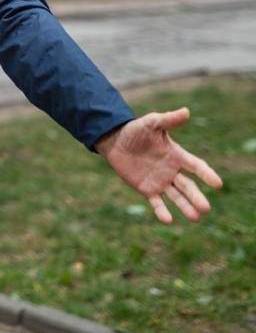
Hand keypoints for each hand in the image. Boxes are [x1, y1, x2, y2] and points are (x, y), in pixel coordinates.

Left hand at [95, 108, 223, 222]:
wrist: (115, 141)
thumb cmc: (135, 131)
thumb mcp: (151, 123)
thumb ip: (167, 119)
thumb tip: (186, 111)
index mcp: (177, 155)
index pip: (195, 166)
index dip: (206, 174)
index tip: (217, 184)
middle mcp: (172, 171)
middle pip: (188, 186)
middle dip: (196, 197)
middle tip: (206, 208)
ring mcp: (160, 182)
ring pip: (176, 197)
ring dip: (186, 207)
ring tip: (196, 218)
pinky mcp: (147, 189)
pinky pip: (156, 202)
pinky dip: (162, 211)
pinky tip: (168, 220)